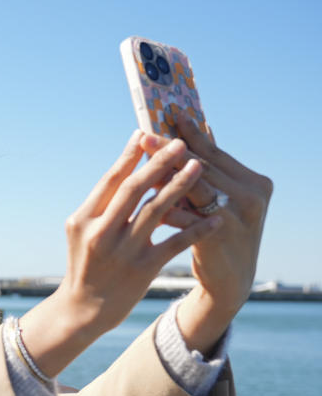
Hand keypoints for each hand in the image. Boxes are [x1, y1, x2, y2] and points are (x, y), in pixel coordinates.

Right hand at [55, 129, 224, 335]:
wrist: (83, 309)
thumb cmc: (84, 264)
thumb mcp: (80, 232)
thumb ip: (100, 205)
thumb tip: (124, 170)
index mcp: (83, 218)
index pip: (110, 180)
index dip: (128, 156)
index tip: (145, 134)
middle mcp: (101, 232)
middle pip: (134, 189)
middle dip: (159, 163)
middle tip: (180, 143)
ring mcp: (123, 251)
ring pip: (156, 211)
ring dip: (180, 186)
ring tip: (198, 166)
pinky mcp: (143, 269)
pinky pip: (174, 242)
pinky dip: (194, 228)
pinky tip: (213, 216)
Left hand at [140, 112, 272, 345]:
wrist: (230, 281)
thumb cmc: (219, 233)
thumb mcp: (221, 200)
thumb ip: (207, 171)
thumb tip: (194, 131)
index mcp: (254, 182)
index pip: (215, 152)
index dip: (190, 134)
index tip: (168, 114)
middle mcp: (253, 196)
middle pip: (203, 166)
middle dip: (170, 151)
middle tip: (145, 136)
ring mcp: (239, 217)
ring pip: (195, 187)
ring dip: (166, 174)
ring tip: (141, 161)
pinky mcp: (220, 237)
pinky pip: (186, 217)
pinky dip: (165, 206)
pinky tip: (144, 199)